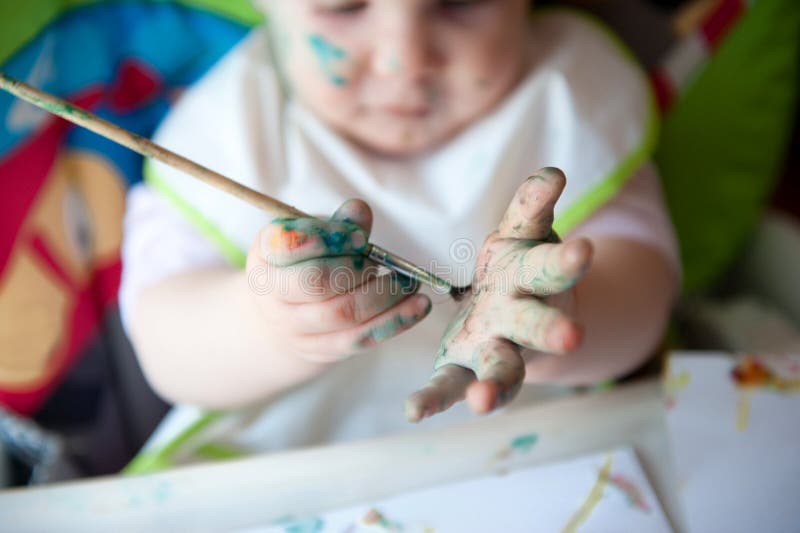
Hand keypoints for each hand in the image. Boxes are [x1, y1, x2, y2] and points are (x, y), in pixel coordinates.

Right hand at [246, 199, 431, 363]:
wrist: (283, 316)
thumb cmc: (303, 263)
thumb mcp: (310, 236)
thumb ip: (336, 224)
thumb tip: (359, 211)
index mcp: (265, 256)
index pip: (289, 244)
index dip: (328, 238)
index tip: (358, 236)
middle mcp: (273, 295)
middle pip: (316, 282)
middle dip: (356, 267)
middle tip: (379, 261)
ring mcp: (296, 328)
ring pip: (343, 314)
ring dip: (384, 294)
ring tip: (409, 280)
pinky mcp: (323, 350)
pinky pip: (361, 339)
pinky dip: (395, 321)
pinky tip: (419, 306)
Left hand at [405, 168, 592, 421]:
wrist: (515, 316)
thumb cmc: (518, 269)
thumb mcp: (526, 233)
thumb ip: (532, 207)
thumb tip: (552, 173)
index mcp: (533, 279)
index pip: (553, 269)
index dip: (568, 260)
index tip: (585, 249)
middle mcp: (518, 319)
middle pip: (535, 324)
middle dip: (550, 329)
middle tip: (572, 336)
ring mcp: (493, 348)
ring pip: (501, 368)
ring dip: (495, 384)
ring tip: (483, 401)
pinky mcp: (463, 367)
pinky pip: (448, 385)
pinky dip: (434, 399)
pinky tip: (411, 411)